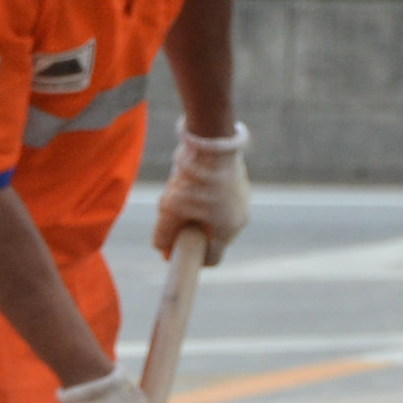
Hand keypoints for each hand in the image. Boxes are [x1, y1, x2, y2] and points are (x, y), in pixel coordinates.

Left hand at [156, 122, 250, 260]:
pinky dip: (207, 197)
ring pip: (216, 217)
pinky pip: (221, 199)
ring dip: (199, 212)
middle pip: (212, 237)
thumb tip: (160, 247)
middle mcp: (239, 219)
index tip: (177, 250)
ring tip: (182, 195)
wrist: (213, 143)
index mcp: (227, 231)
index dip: (193, 258)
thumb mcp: (171, 208)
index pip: (212, 259)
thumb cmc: (193, 180)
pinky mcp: (240, 184)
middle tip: (175, 219)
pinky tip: (193, 182)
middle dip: (193, 232)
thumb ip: (164, 232)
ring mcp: (243, 201)